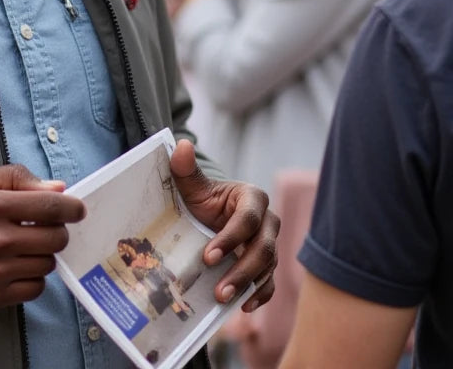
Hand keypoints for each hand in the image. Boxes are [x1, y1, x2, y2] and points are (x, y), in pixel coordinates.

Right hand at [0, 164, 85, 311]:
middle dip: (58, 231)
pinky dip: (34, 277)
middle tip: (46, 228)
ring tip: (27, 246)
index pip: (48, 207)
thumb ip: (15, 177)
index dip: (72, 208)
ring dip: (44, 253)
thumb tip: (56, 189)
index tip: (78, 209)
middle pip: (55, 238)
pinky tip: (19, 266)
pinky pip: (34, 288)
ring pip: (47, 263)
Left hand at [170, 140, 278, 312]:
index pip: (248, 220)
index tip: (207, 257)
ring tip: (223, 300)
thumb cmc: (201, 199)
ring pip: (268, 267)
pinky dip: (260, 296)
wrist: (208, 215)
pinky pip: (271, 282)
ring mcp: (271, 244)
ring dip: (247, 286)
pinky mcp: (268, 264)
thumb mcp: (192, 186)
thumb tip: (182, 146)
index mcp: (252, 198)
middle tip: (219, 290)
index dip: (230, 239)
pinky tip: (243, 307)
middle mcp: (268, 221)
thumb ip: (185, 168)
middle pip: (264, 248)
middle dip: (241, 270)